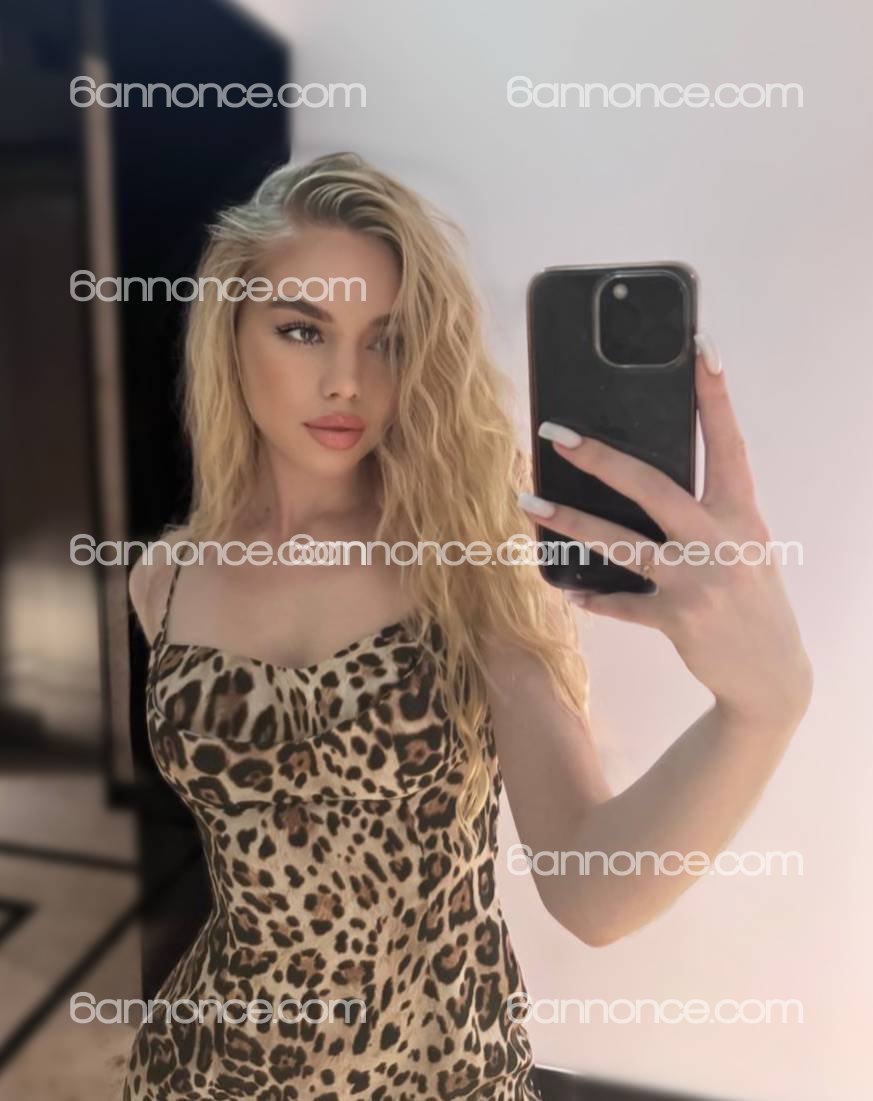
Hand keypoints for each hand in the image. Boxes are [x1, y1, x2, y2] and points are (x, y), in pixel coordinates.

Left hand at [518, 333, 813, 731]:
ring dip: (568, 522)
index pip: (728, 443)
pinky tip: (571, 594)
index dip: (714, 395)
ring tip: (527, 502)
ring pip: (620, 543)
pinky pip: (621, 604)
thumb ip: (708, 514)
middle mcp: (721, 541)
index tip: (700, 346)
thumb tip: (643, 483)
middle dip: (600, 458)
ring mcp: (697, 582)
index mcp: (742, 514)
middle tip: (556, 435)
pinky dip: (595, 599)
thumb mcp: (745, 546)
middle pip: (653, 487)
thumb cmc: (753, 598)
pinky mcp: (676, 620)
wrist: (771, 675)